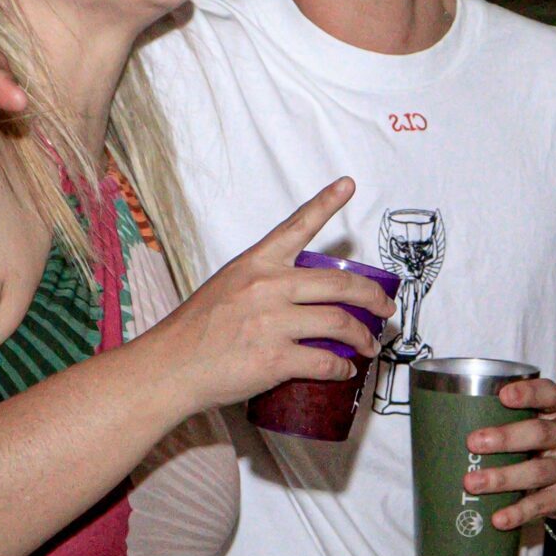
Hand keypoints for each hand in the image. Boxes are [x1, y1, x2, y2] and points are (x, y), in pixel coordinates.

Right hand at [147, 178, 396, 413]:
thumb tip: (303, 298)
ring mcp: (272, 322)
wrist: (170, 366)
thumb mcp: (228, 286)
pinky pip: (325, 361)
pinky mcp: (275, 358)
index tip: (347, 185)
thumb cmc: (196, 330)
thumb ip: (265, 284)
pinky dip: (342, 367)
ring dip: (364, 337)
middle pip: (339, 284)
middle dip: (372, 298)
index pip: (296, 226)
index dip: (326, 203)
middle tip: (384, 308)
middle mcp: (268, 286)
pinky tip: (344, 370)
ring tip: (369, 345)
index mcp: (255, 263)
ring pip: (339, 323)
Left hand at [461, 377, 555, 530]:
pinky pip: (541, 505)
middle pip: (540, 434)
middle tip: (473, 442)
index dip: (528, 393)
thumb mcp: (540, 422)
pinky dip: (518, 512)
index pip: (549, 394)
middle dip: (506, 438)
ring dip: (503, 477)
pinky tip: (498, 518)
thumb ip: (509, 418)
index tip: (503, 395)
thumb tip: (448, 424)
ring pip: (538, 472)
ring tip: (472, 483)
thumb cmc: (547, 444)